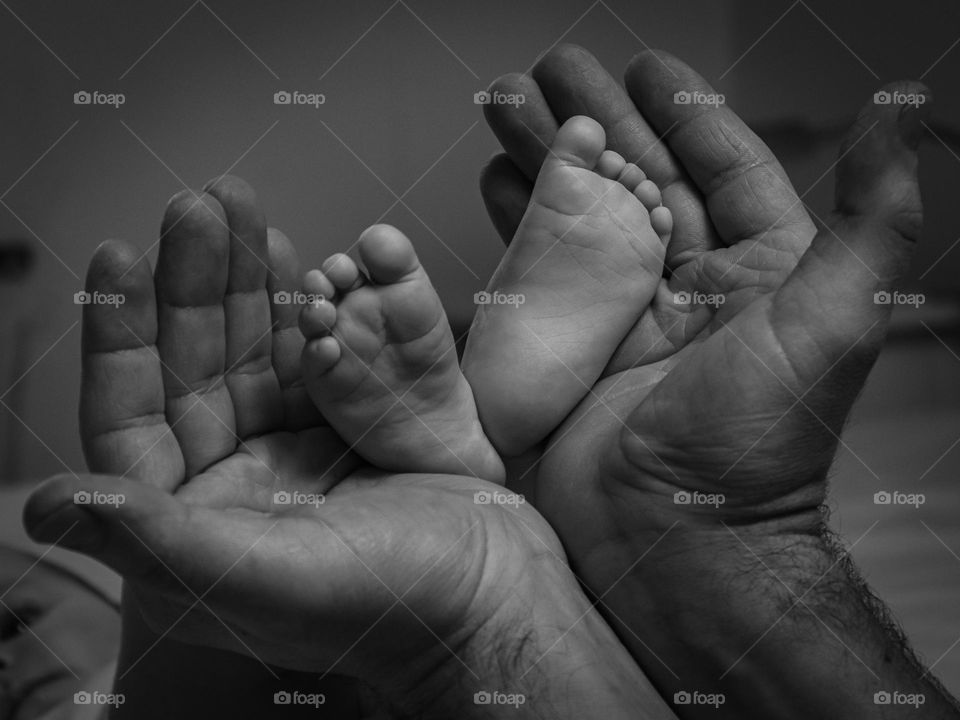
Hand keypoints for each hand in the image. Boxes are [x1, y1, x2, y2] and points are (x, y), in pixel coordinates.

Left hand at [25, 176, 671, 718]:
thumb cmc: (389, 603)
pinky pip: (312, 353)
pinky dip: (304, 303)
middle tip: (202, 204)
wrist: (496, 592)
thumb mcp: (269, 582)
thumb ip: (162, 543)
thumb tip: (49, 501)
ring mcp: (289, 450)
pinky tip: (296, 259)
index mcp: (195, 525)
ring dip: (246, 278)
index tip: (122, 255)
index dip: (121, 337)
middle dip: (195, 283)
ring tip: (242, 207)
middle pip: (195, 367)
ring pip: (252, 349)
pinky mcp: (344, 428)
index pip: (133, 420)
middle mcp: (234, 483)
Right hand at [483, 46, 952, 717]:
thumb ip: (869, 219)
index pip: (718, 169)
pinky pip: (537, 272)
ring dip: (544, 159)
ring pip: (579, 215)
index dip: (682, 113)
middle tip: (550, 71)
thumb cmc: (755, 447)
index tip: (643, 67)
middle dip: (591, 120)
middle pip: (636, 180)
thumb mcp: (832, 323)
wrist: (674, 546)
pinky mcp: (565, 352)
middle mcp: (686, 291)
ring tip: (508, 109)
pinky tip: (494, 183)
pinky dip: (514, 223)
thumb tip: (896, 118)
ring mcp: (619, 320)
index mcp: (753, 275)